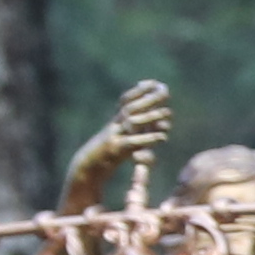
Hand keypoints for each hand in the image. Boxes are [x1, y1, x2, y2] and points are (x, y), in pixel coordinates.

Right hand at [67, 79, 173, 196]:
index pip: (125, 101)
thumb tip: (163, 121)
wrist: (86, 171)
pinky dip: (148, 139)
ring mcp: (112, 137)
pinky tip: (162, 137)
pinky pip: (132, 142)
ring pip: (131, 122)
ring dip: (150, 116)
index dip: (138, 90)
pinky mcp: (114, 151)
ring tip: (168, 112)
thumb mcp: (122, 140)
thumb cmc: (107, 156)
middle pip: (130, 107)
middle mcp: (112, 126)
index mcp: (114, 122)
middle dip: (148, 98)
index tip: (154, 82)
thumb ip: (139, 130)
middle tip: (165, 90)